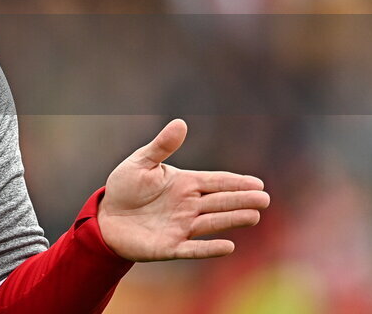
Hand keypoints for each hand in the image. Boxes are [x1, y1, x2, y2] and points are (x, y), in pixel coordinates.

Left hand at [98, 119, 269, 260]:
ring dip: (232, 220)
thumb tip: (180, 123)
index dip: (236, 182)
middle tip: (265, 199)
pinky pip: (193, 249)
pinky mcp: (170, 246)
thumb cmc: (125, 187)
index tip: (258, 183)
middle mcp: (188, 205)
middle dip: (242, 200)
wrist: (106, 216)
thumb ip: (161, 146)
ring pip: (211, 223)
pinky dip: (209, 248)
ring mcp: (181, 227)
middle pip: (220, 202)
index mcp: (184, 184)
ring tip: (254, 216)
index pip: (216, 181)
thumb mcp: (140, 162)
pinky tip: (228, 246)